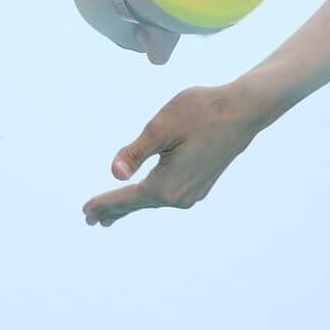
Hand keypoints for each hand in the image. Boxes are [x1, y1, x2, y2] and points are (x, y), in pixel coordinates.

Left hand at [82, 85, 267, 226]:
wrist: (244, 111)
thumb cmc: (201, 112)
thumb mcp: (161, 128)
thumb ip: (135, 152)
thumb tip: (114, 173)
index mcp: (167, 185)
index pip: (127, 197)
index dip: (104, 202)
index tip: (85, 211)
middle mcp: (181, 196)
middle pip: (139, 203)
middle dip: (114, 210)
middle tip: (90, 219)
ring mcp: (193, 193)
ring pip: (154, 200)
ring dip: (131, 205)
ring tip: (111, 215)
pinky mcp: (201, 185)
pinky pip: (167, 196)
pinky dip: (150, 198)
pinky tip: (145, 197)